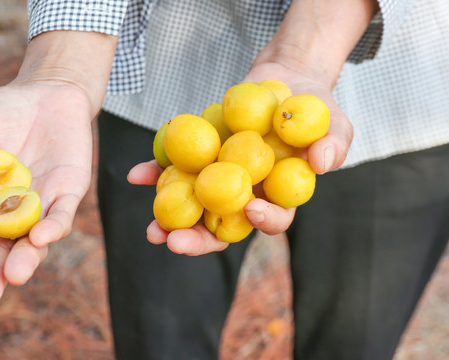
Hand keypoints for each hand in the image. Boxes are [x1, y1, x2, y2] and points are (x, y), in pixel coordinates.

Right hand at [0, 80, 94, 304]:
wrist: (46, 92)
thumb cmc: (2, 113)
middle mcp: (12, 207)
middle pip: (2, 245)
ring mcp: (42, 201)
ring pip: (34, 236)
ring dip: (26, 256)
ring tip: (15, 275)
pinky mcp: (69, 190)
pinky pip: (62, 212)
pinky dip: (54, 225)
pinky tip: (41, 237)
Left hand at [128, 60, 352, 255]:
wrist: (284, 82)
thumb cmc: (315, 109)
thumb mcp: (335, 123)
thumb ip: (333, 144)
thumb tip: (322, 163)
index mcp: (277, 195)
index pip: (271, 218)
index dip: (264, 221)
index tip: (252, 210)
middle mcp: (244, 191)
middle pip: (221, 224)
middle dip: (198, 239)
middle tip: (176, 243)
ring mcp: (218, 175)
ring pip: (192, 204)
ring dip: (169, 218)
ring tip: (152, 229)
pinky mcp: (199, 155)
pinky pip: (174, 167)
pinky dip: (156, 172)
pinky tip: (137, 175)